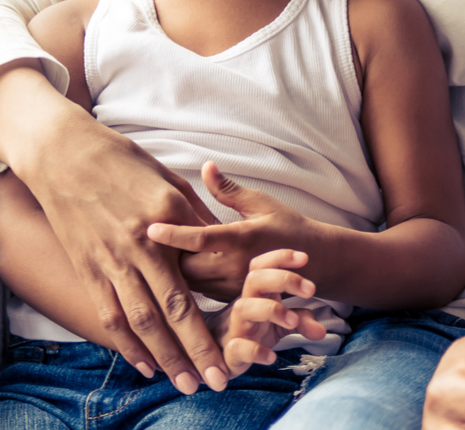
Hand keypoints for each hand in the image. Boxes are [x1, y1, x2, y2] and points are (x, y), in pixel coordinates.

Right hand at [21, 118, 230, 392]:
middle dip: (195, 350)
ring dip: (163, 356)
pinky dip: (126, 342)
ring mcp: (109, 260)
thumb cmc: (123, 161)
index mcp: (168, 220)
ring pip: (139, 320)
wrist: (62, 154)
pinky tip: (144, 363)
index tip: (239, 342)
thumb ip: (195, 216)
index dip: (216, 316)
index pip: (197, 280)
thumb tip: (219, 243)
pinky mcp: (86, 267)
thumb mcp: (169, 181)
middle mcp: (140, 246)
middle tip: (217, 381)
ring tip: (184, 383)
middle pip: (171, 311)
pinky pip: (108, 313)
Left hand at [147, 161, 314, 301]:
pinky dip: (190, 280)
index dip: (173, 234)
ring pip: (189, 284)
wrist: (315, 262)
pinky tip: (185, 265)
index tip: (149, 228)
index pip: (200, 238)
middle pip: (185, 267)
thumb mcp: (261, 203)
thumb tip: (206, 165)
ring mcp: (234, 286)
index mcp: (243, 238)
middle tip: (158, 240)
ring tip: (166, 252)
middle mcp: (237, 266)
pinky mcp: (233, 298)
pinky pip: (201, 292)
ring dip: (177, 270)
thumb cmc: (286, 226)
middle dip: (168, 257)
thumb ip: (228, 189)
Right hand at [214, 249, 326, 377]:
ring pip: (243, 309)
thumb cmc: (249, 335)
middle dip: (283, 278)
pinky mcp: (229, 355)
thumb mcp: (278, 325)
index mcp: (256, 295)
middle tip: (310, 289)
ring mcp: (234, 329)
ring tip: (293, 321)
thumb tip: (321, 331)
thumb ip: (300, 320)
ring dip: (272, 310)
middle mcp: (243, 307)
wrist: (215, 363)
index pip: (261, 266)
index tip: (304, 257)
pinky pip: (237, 348)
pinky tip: (272, 356)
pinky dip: (255, 351)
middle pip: (254, 280)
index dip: (280, 257)